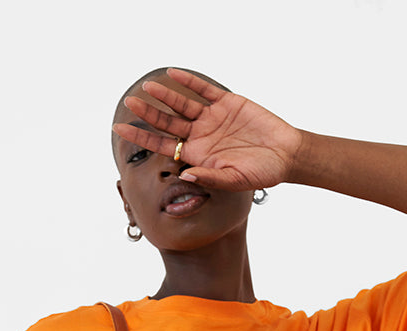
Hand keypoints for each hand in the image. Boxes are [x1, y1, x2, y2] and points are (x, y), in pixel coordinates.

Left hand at [113, 68, 301, 191]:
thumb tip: (185, 176)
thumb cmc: (262, 172)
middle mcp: (201, 135)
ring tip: (148, 87)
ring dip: (165, 96)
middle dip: (148, 114)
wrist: (286, 154)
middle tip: (129, 103)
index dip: (141, 137)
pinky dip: (190, 82)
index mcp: (198, 155)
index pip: (163, 145)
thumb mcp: (234, 180)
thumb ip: (209, 178)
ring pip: (182, 104)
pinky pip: (204, 90)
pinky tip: (174, 73)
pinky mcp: (227, 103)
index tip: (120, 130)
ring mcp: (212, 118)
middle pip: (168, 122)